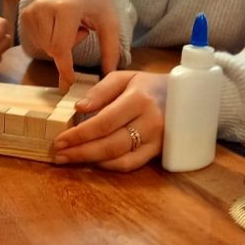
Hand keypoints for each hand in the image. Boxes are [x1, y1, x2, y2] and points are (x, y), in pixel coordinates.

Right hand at [19, 0, 119, 92]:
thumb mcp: (109, 22)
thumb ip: (110, 49)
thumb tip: (109, 75)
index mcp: (66, 8)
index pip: (60, 47)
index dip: (65, 68)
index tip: (69, 83)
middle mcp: (44, 7)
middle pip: (52, 49)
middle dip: (68, 50)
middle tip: (82, 31)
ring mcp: (31, 9)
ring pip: (44, 46)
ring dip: (59, 44)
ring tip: (71, 25)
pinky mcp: (25, 13)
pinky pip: (37, 40)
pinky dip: (49, 39)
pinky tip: (59, 24)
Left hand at [51, 71, 165, 171]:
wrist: (186, 97)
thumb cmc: (149, 85)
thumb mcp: (125, 77)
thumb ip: (101, 90)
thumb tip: (79, 107)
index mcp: (139, 100)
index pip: (104, 122)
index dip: (80, 134)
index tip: (60, 139)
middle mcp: (149, 122)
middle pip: (110, 144)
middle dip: (80, 151)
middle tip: (58, 154)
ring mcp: (156, 140)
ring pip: (119, 157)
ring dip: (91, 161)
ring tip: (69, 159)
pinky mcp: (158, 152)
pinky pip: (131, 164)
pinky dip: (110, 166)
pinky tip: (93, 162)